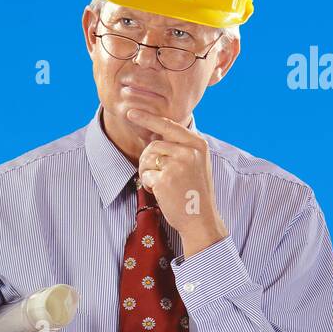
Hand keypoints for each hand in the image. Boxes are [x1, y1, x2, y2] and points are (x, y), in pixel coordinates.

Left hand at [125, 108, 227, 256]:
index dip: (148, 118)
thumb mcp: (196, 163)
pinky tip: (163, 193)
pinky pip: (146, 176)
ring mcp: (178, 164)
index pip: (168, 125)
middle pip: (153, 145)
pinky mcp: (166, 179)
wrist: (201, 219)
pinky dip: (150, 185)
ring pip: (147, 159)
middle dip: (148, 160)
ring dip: (148, 173)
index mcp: (198, 144)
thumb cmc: (195, 191)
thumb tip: (154, 135)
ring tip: (162, 184)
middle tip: (157, 176)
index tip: (131, 112)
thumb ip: (181, 147)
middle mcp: (189, 151)